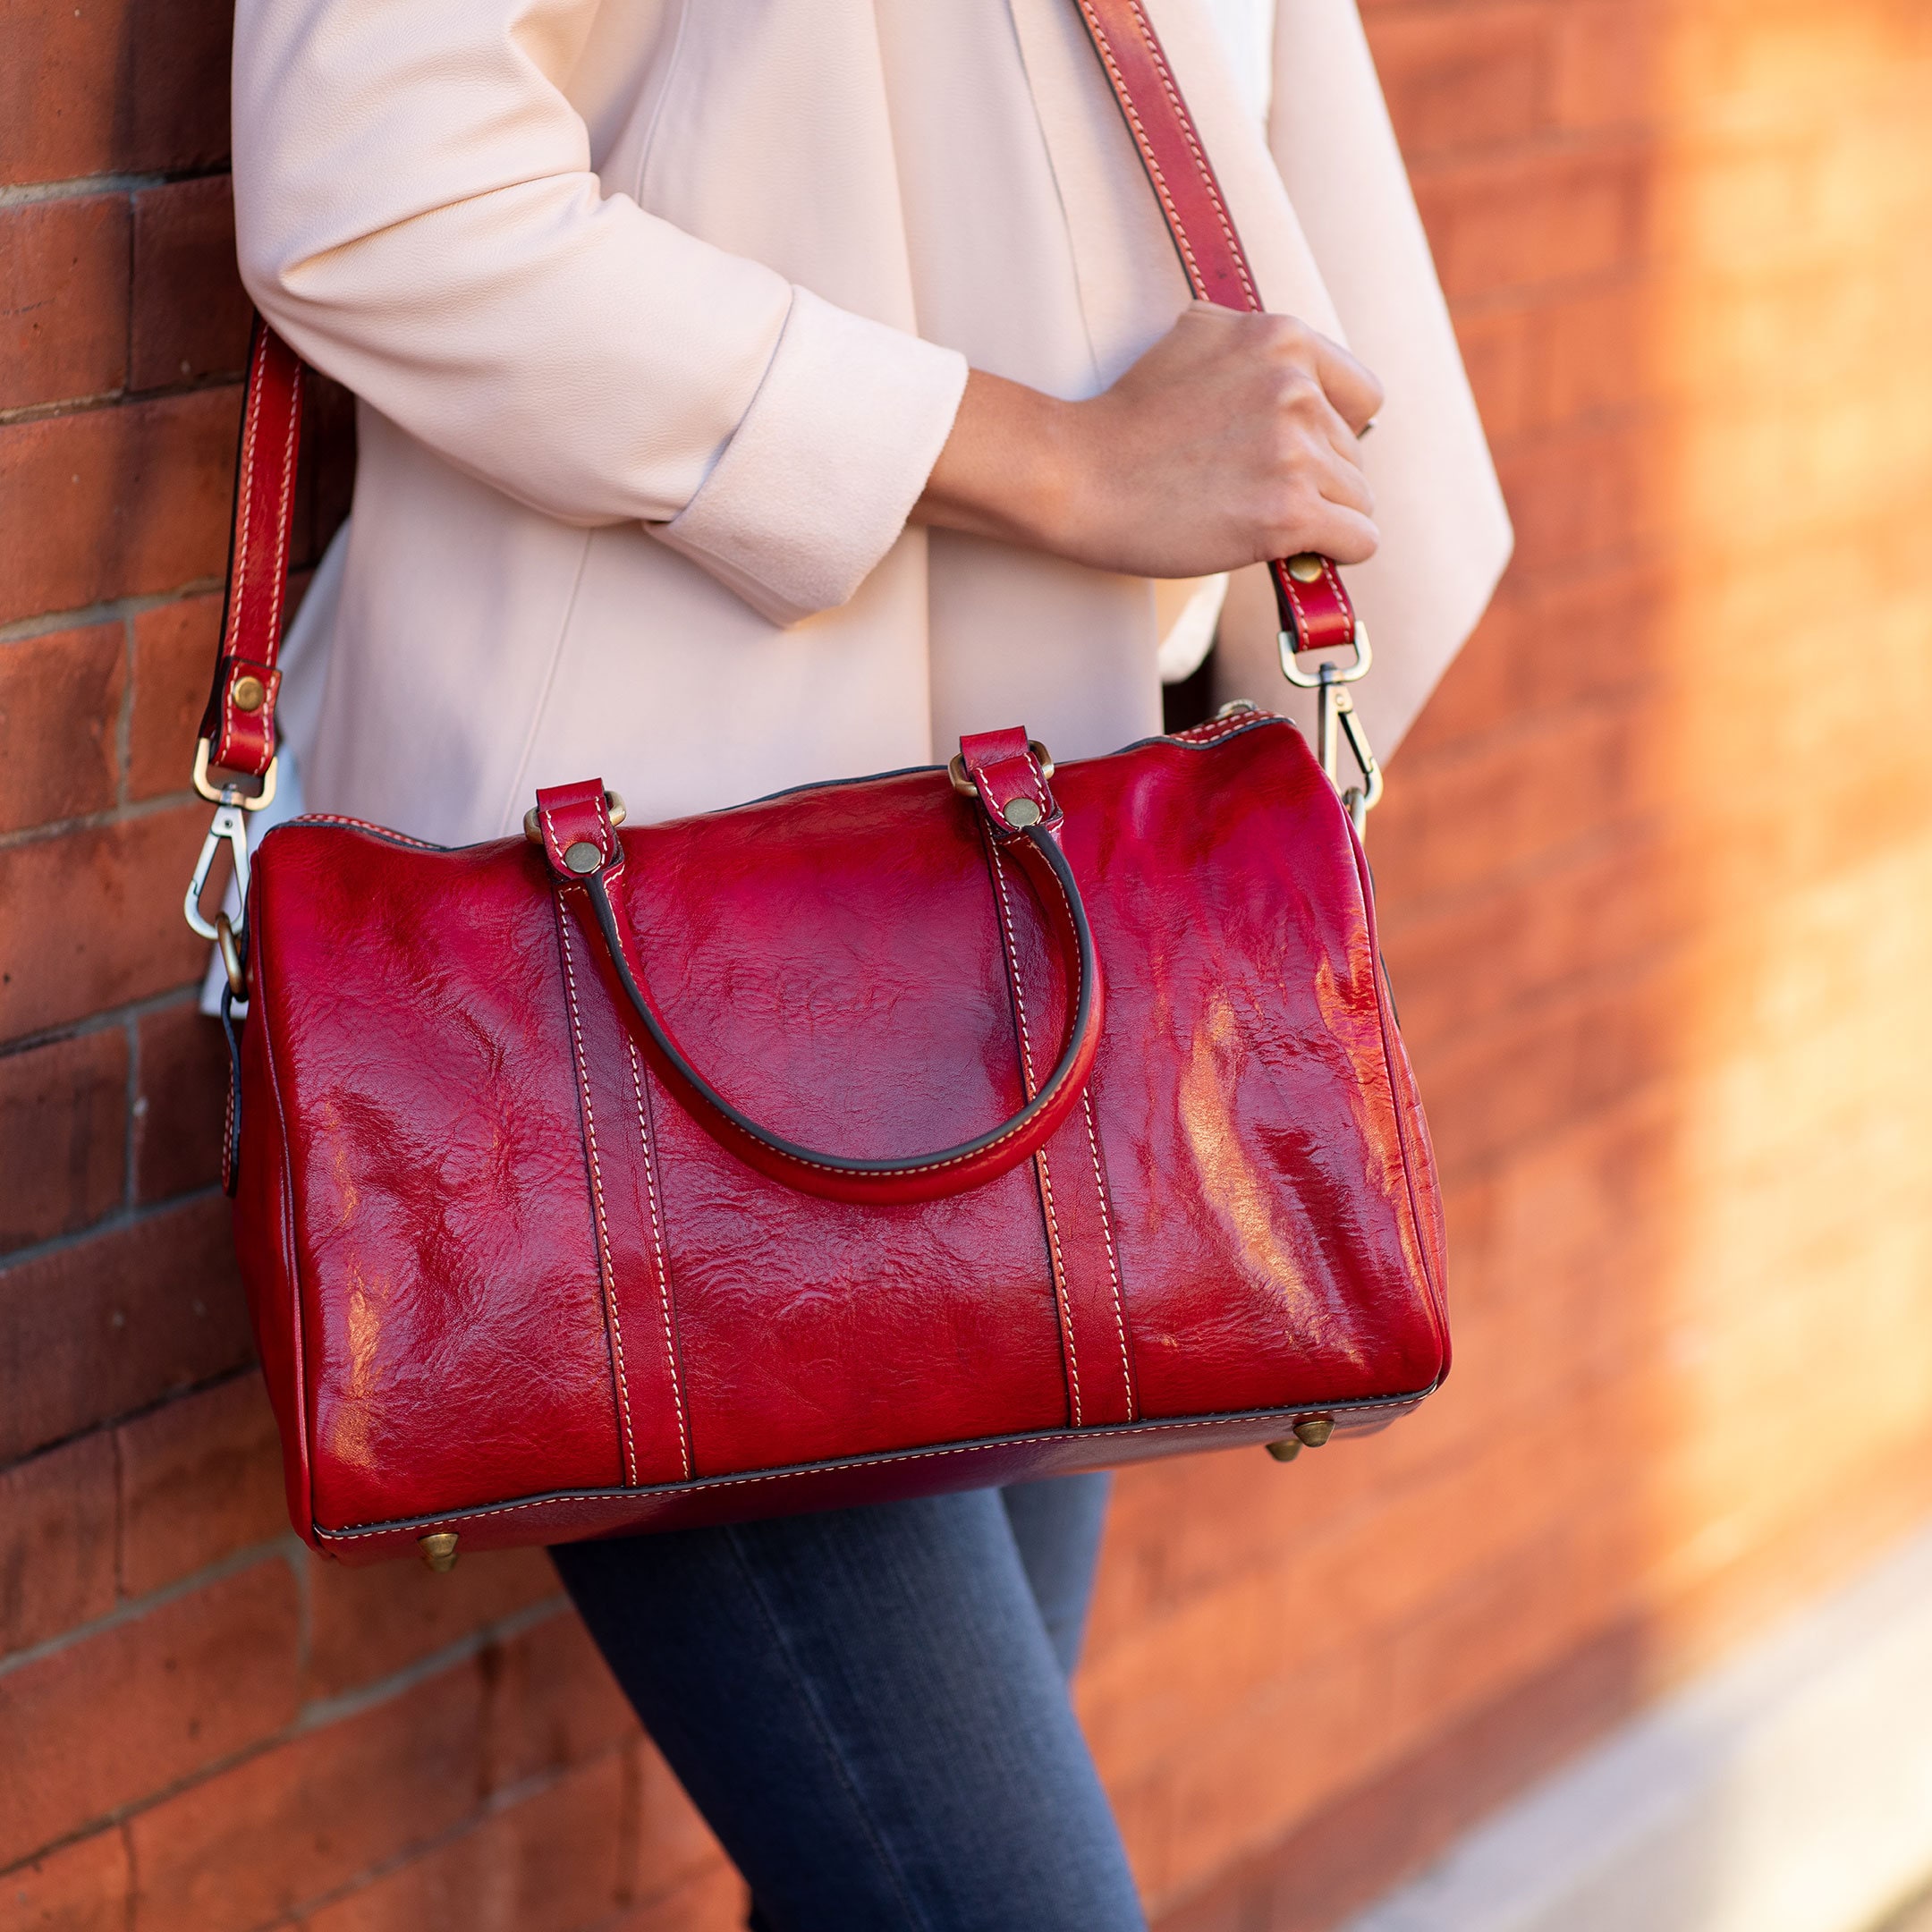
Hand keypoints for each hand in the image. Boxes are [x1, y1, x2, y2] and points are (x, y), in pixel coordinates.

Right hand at [913, 303, 1383, 577]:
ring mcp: (1295, 449)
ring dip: (1318, 520)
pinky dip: (1333, 554)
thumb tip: (1305, 379)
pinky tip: (1291, 552)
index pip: (1362, 396)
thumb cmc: (1124, 422)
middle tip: (1248, 495)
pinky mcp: (1289, 509)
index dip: (1334, 433)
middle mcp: (1296, 386)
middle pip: (1355, 455)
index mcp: (1280, 338)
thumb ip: (1257, 350)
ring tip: (1252, 520)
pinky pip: (1359, 539)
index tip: (1293, 457)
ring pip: (1358, 499)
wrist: (1074, 475)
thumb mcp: (1195, 341)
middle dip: (1316, 482)